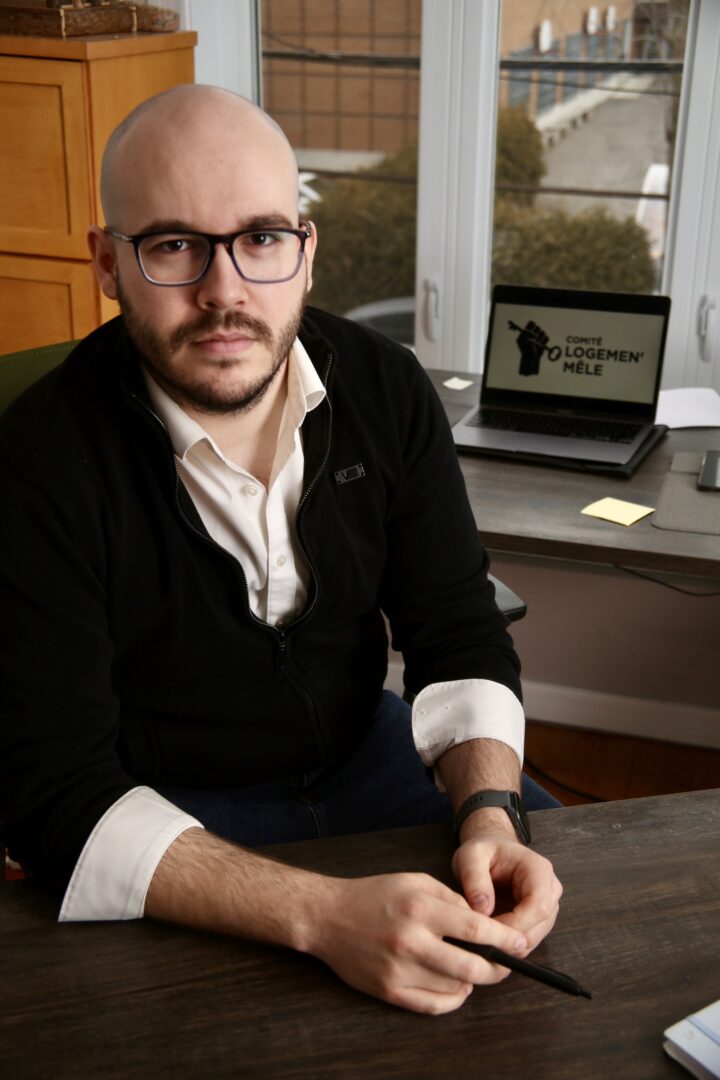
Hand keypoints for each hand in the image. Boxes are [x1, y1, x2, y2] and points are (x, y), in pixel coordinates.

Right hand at [306, 871, 530, 1015]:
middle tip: (506, 964)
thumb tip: (482, 921)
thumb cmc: (374, 895)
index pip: (475, 929)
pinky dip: (452, 1000)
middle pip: (471, 966)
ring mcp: (399, 970)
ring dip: (472, 981)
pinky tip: (457, 987)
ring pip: (455, 987)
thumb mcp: (414, 881)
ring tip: (475, 970)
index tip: (522, 944)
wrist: (327, 917)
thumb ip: (451, 898)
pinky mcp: (389, 992)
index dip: (504, 940)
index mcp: (420, 908)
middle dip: (497, 968)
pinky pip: (433, 1006)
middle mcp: (411, 940)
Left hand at [451, 829, 561, 952]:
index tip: (487, 930)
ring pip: (532, 939)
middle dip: (508, 937)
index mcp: (539, 870)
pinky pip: (526, 941)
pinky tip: (489, 935)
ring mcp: (548, 907)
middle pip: (537, 928)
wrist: (492, 850)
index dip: (514, 924)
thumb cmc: (484, 851)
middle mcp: (550, 890)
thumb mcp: (471, 856)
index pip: (538, 907)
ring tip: (482, 933)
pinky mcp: (539, 920)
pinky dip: (507, 943)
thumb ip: (475, 878)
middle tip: (479, 937)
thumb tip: (483, 910)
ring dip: (507, 942)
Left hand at [516, 320, 547, 375]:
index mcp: (526, 332)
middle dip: (537, 332)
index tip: (532, 330)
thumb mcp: (523, 342)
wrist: (531, 359)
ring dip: (540, 337)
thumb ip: (527, 334)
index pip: (531, 324)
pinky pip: (547, 338)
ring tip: (537, 343)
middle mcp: (532, 334)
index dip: (532, 325)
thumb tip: (533, 332)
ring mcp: (538, 337)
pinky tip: (540, 345)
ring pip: (543, 332)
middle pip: (538, 327)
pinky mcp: (543, 341)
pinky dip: (544, 341)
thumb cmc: (526, 351)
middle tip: (535, 337)